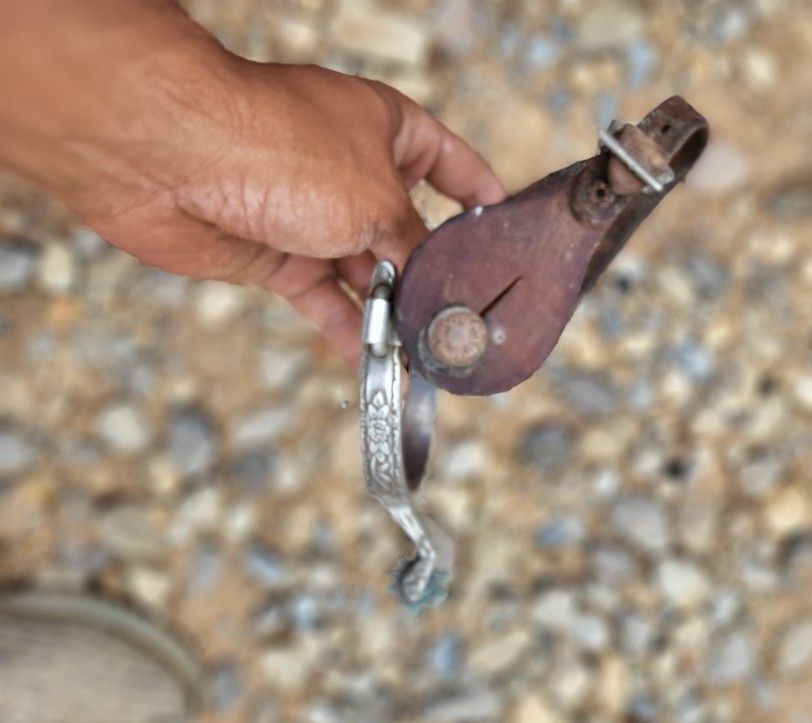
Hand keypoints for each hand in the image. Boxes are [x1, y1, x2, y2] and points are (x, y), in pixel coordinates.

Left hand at [0, 1, 505, 361]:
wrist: (167, 155)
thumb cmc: (274, 144)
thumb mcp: (375, 197)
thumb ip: (414, 246)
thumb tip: (437, 286)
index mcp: (385, 129)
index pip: (449, 161)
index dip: (478, 196)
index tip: (503, 232)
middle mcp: (351, 170)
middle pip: (408, 230)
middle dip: (433, 274)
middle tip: (464, 319)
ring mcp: (311, 214)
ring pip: (367, 272)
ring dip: (392, 313)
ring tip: (425, 355)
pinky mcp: (275, 254)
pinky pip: (324, 299)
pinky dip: (349, 330)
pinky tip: (377, 362)